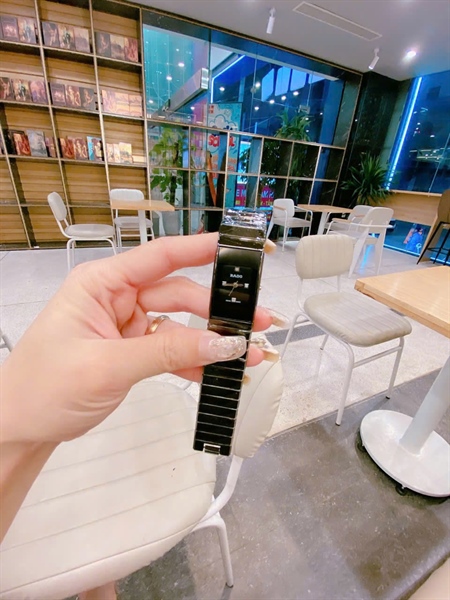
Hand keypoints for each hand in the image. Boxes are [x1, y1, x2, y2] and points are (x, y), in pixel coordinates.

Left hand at [0, 234, 272, 443]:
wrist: (20, 426)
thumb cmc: (45, 387)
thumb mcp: (107, 366)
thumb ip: (168, 353)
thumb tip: (225, 343)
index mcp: (102, 283)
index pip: (159, 257)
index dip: (202, 248)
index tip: (240, 247)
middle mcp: (117, 298)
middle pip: (178, 294)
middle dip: (217, 310)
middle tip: (258, 324)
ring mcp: (127, 326)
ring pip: (180, 324)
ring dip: (213, 340)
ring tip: (250, 353)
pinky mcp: (133, 352)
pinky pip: (171, 351)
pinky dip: (195, 362)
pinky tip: (221, 373)